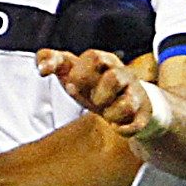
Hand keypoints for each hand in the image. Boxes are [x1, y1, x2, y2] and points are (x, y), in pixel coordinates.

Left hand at [37, 48, 169, 136]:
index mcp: (104, 61)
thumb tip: (42, 68)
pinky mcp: (143, 113)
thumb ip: (53, 61)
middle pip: (113, 76)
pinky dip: (121, 129)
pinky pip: (133, 125)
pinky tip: (116, 124)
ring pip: (125, 104)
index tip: (63, 82)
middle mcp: (122, 73)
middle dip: (94, 90)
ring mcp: (135, 93)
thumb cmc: (95, 86)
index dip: (77, 72)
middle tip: (91, 99)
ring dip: (110, 112)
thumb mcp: (72, 71)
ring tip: (106, 111)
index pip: (93, 56)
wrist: (130, 105)